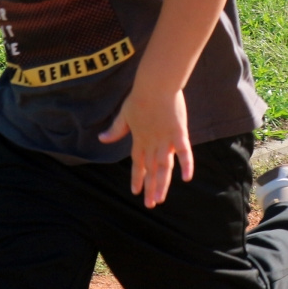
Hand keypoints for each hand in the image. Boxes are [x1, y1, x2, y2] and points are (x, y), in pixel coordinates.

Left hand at [98, 86, 194, 207]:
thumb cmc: (140, 97)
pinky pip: (184, 152)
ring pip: (164, 166)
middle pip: (151, 169)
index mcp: (139, 139)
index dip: (137, 177)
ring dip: (162, 184)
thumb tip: (101, 138)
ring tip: (159, 199)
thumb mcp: (124, 114)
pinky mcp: (178, 132)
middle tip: (150, 204)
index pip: (137, 163)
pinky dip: (186, 164)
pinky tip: (187, 178)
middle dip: (150, 187)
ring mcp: (165, 139)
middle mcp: (152, 143)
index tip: (136, 191)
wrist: (155, 84)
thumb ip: (115, 129)